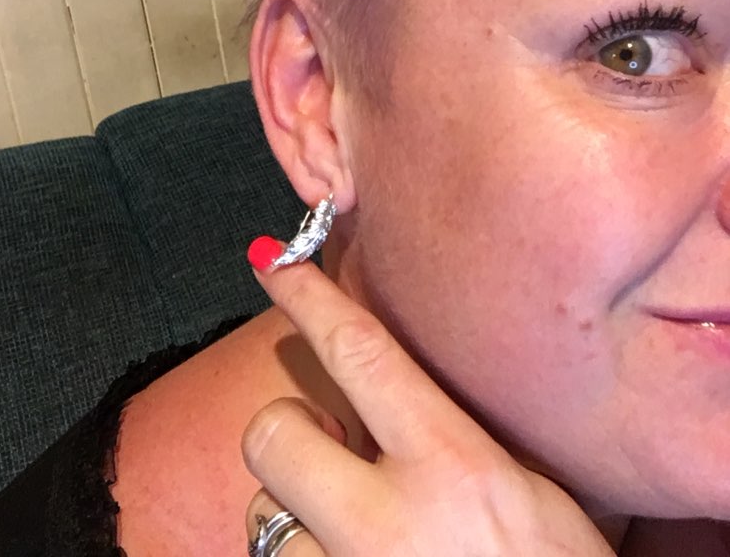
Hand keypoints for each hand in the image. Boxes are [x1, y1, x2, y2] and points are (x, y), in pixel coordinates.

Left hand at [241, 252, 615, 555]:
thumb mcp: (528, 497)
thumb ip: (449, 444)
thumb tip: (383, 401)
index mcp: (453, 466)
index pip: (361, 353)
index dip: (308, 298)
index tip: (272, 264)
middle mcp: (388, 522)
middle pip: (272, 434)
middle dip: (289, 433)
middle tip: (329, 451)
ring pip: (264, 518)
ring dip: (298, 521)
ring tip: (350, 539)